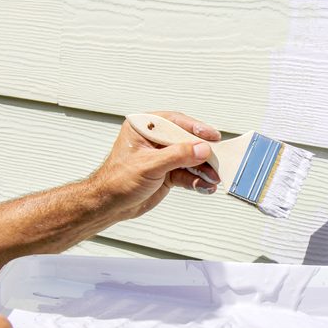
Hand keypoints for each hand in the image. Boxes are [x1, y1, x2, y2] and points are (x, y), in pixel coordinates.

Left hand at [91, 111, 221, 219]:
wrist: (109, 205)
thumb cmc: (117, 181)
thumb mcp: (149, 165)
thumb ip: (177, 155)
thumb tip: (201, 149)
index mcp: (145, 128)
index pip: (175, 122)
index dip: (195, 128)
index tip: (212, 136)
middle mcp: (155, 140)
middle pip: (187, 141)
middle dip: (203, 153)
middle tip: (217, 159)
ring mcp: (163, 157)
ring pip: (190, 159)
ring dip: (203, 170)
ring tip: (214, 177)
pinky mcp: (168, 173)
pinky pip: (188, 174)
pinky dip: (198, 181)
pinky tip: (206, 186)